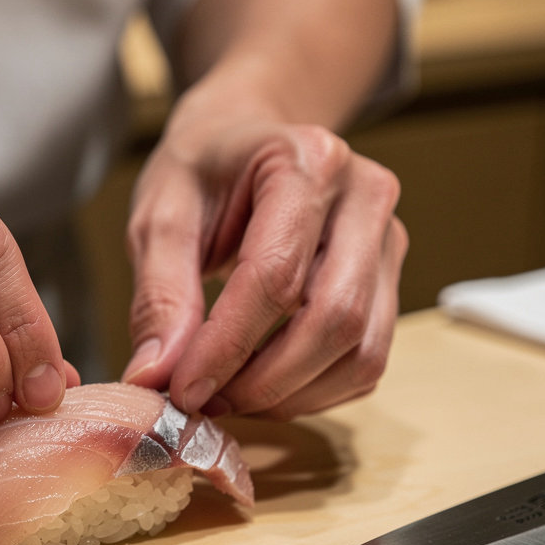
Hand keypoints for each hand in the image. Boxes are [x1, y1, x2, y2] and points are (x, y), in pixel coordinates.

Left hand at [121, 96, 405, 420]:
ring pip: (360, 352)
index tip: (182, 390)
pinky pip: (366, 362)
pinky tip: (262, 385)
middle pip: (333, 320)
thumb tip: (156, 376)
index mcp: (306, 161)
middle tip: (204, 402)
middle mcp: (364, 197)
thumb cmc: (202, 173)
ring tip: (228, 394)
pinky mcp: (388, 282)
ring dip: (291, 395)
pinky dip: (313, 392)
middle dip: (263, 381)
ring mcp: (387, 241)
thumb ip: (158, 296)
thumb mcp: (159, 219)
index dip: (226, 348)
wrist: (245, 142)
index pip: (275, 277)